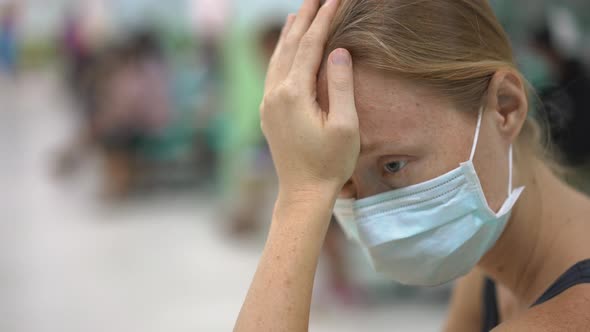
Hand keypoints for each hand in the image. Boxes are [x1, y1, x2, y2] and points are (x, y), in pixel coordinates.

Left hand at [260, 0, 359, 195]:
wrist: (303, 193)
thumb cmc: (330, 163)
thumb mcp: (345, 125)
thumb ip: (340, 85)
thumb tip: (338, 50)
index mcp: (294, 94)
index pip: (310, 46)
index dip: (323, 21)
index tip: (335, 0)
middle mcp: (275, 93)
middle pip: (290, 45)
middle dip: (304, 18)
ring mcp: (268, 103)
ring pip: (277, 57)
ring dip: (289, 33)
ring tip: (299, 12)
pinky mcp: (268, 112)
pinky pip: (273, 73)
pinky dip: (280, 53)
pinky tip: (285, 47)